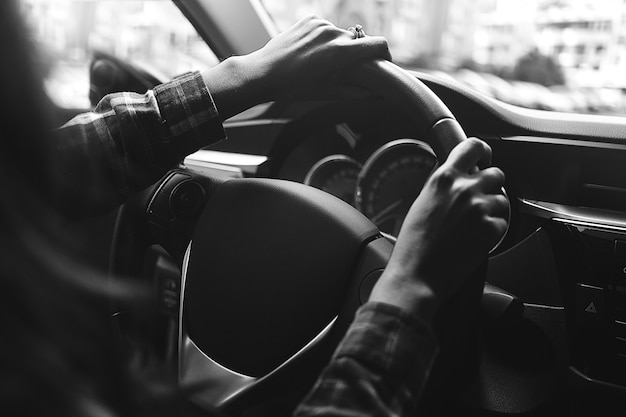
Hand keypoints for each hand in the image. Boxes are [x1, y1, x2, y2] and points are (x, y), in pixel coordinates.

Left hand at [201, 16, 389, 119]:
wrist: (263, 74)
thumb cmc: (293, 88)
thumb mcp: (326, 93)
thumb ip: (355, 92)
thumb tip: (374, 95)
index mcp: (340, 53)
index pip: (378, 45)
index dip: (384, 54)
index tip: (382, 63)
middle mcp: (332, 33)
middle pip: (357, 43)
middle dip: (354, 56)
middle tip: (341, 71)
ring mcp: (320, 24)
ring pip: (341, 35)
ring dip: (337, 47)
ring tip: (319, 62)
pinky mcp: (309, 19)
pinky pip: (326, 28)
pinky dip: (323, 39)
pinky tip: (310, 52)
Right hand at [369, 138, 508, 320]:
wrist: (417, 274)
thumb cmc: (413, 245)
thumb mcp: (421, 203)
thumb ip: (442, 186)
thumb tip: (456, 177)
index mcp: (444, 179)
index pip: (473, 147)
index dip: (482, 151)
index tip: (485, 157)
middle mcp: (464, 189)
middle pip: (496, 174)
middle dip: (490, 186)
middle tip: (478, 202)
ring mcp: (480, 208)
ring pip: (502, 199)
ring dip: (492, 210)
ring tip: (472, 226)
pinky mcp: (491, 229)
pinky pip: (502, 223)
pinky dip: (493, 231)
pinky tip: (474, 240)